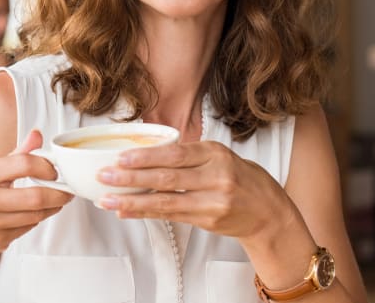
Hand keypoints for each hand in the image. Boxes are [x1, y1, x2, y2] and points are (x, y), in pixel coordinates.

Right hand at [0, 130, 72, 266]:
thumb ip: (15, 154)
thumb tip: (38, 135)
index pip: (24, 164)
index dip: (47, 166)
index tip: (55, 170)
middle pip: (35, 196)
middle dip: (59, 193)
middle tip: (67, 189)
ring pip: (35, 215)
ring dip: (52, 207)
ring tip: (58, 199)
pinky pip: (27, 229)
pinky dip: (37, 219)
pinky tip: (38, 212)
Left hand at [97, 140, 292, 239]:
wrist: (269, 211)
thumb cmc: (242, 178)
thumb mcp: (220, 156)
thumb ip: (190, 155)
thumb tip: (148, 155)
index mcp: (215, 153)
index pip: (175, 154)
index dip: (146, 157)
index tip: (121, 157)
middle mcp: (215, 176)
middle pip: (167, 177)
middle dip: (132, 177)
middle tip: (105, 176)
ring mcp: (212, 201)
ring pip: (165, 200)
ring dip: (133, 201)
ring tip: (108, 200)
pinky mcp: (208, 221)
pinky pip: (171, 216)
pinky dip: (146, 213)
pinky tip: (128, 212)